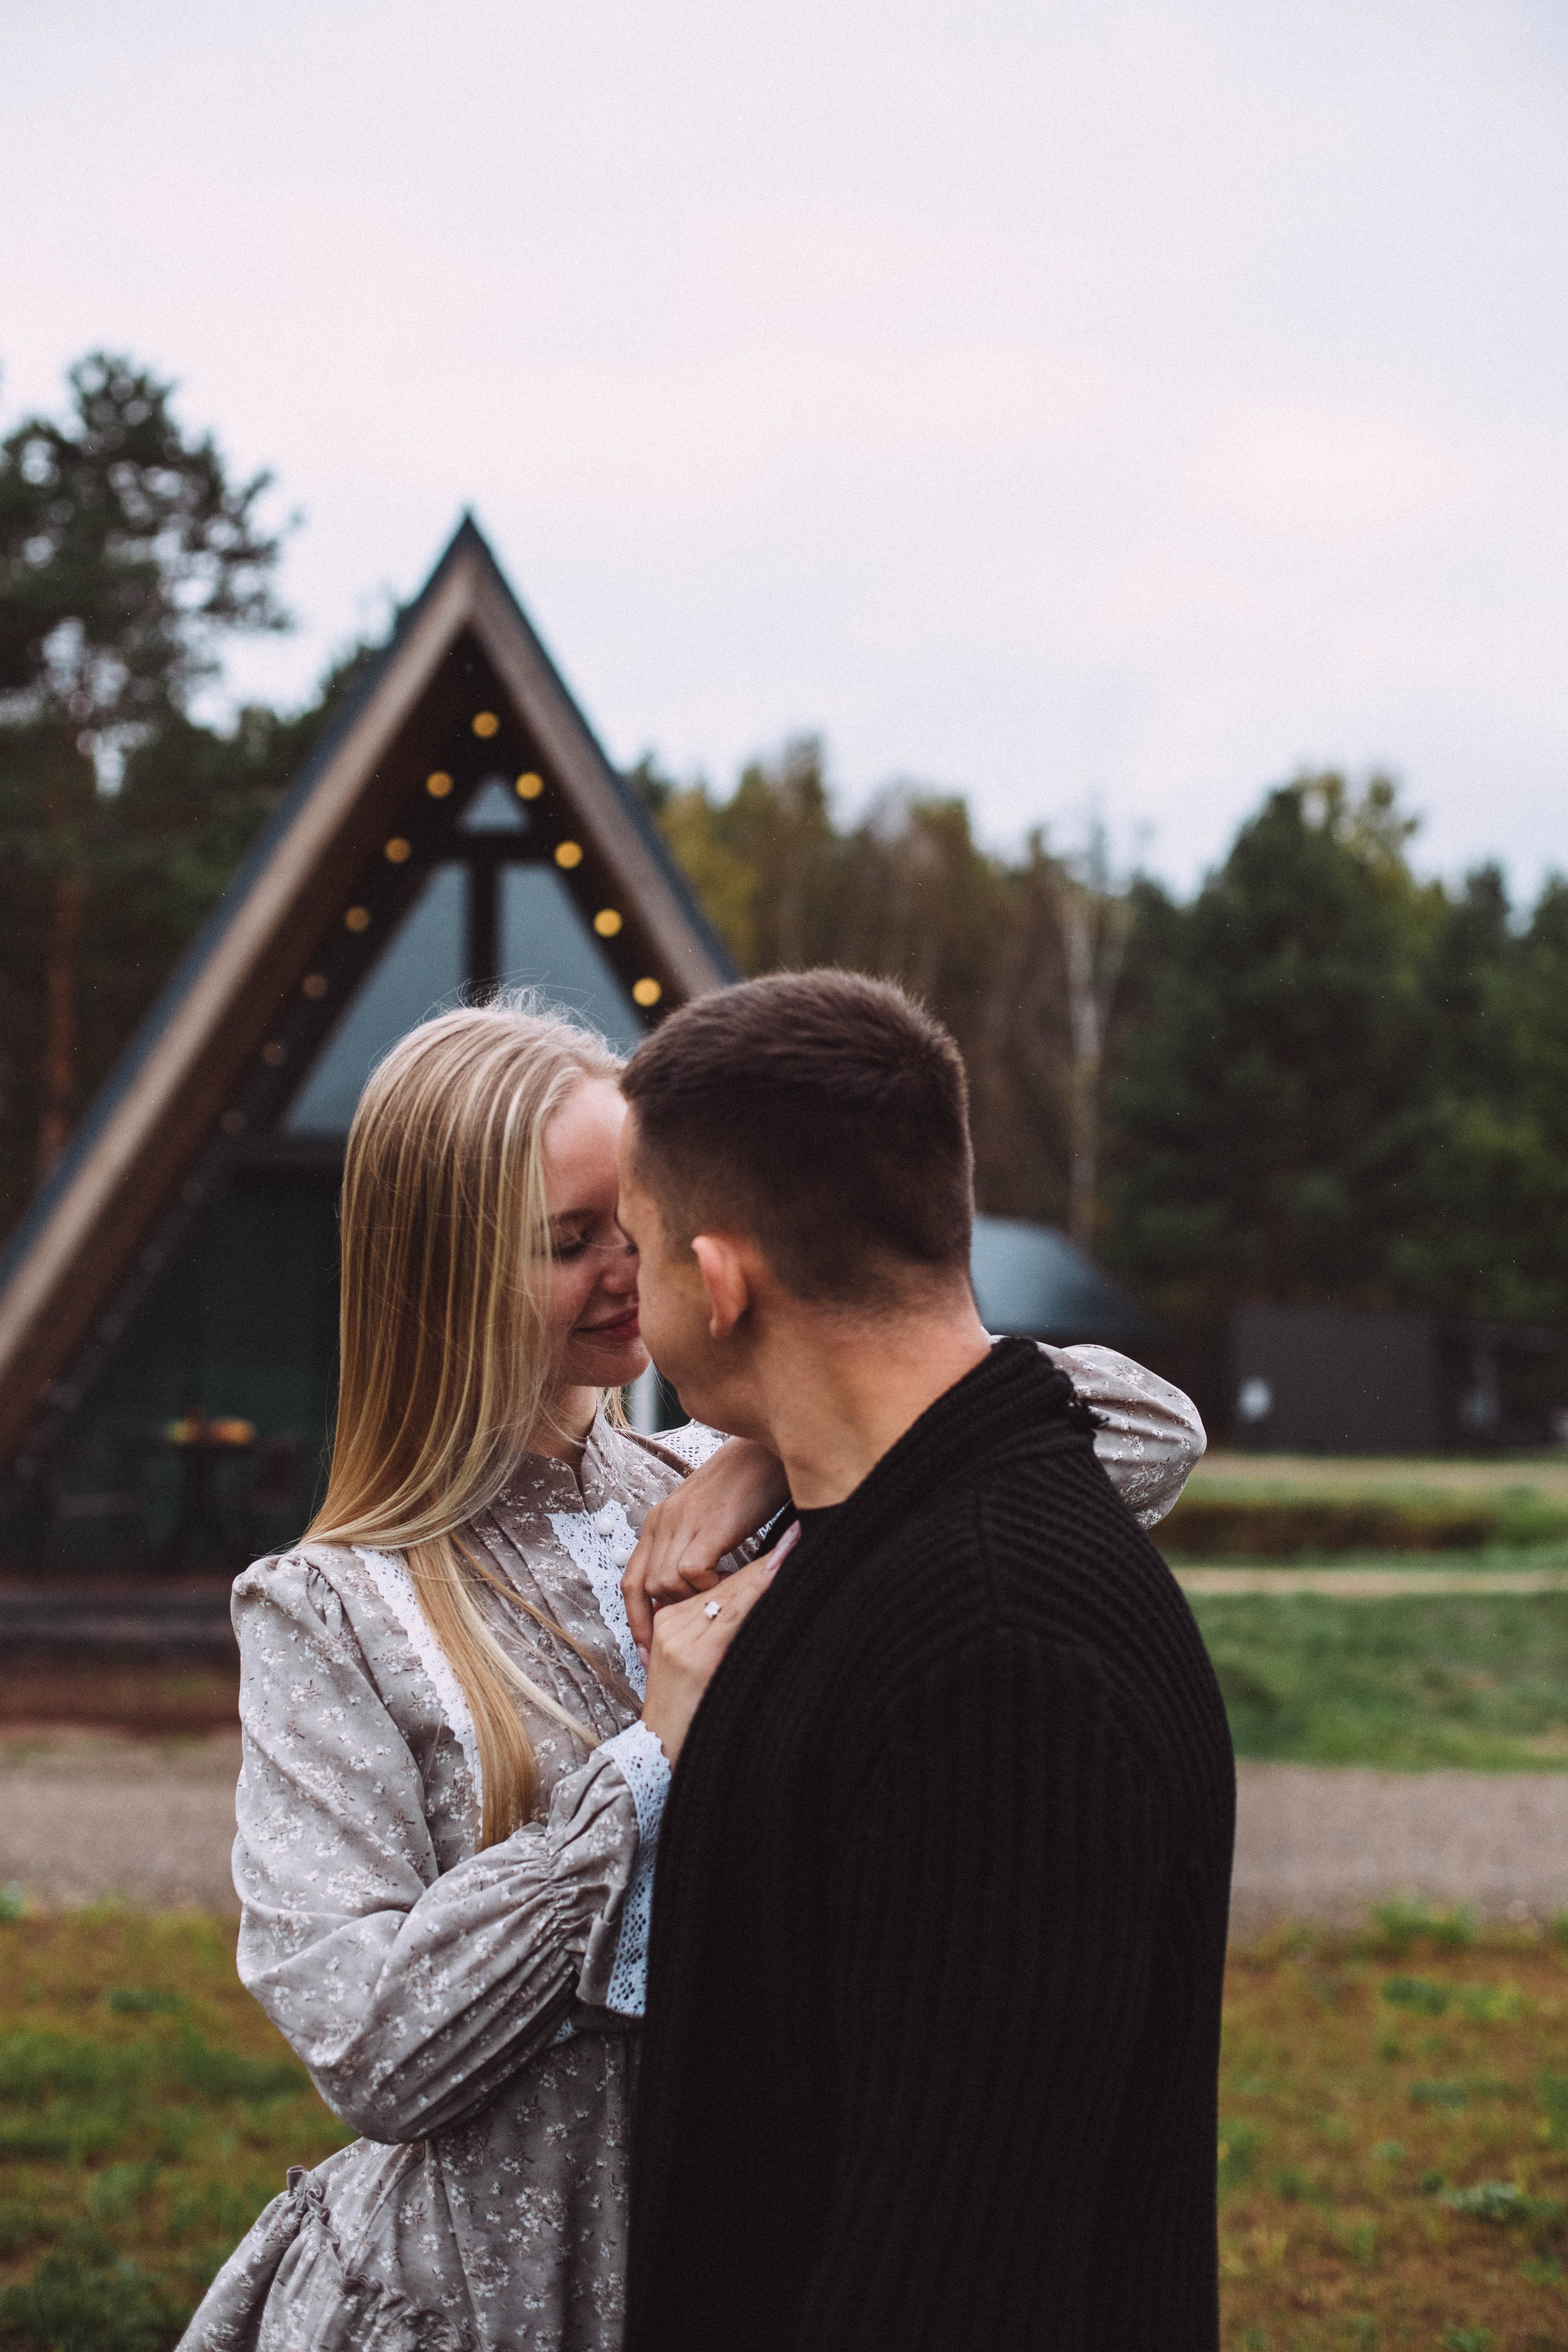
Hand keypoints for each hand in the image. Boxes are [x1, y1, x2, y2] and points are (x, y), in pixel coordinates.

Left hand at [622, 1437, 789, 1657]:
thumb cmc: (750, 1485)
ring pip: (665, 1583)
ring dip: (693, 1601)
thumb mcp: (711, 1519)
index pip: (631, 1579)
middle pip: (642, 1586)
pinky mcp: (706, 1524)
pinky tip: (734, 1583)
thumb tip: (697, 1594)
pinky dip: (710, 1586)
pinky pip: (691, 1573)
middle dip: (657, 1622)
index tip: (647, 1648)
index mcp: (659, 1521)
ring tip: (722, 1601)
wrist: (770, 1450)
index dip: (636, 1617)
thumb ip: (696, 1548)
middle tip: (680, 1644)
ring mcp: (681, 1521)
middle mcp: (662, 1520)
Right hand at [640, 1535, 794, 1764]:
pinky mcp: (695, 1654)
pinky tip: (777, 1574)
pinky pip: (733, 1616)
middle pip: (725, 1583)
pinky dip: (758, 1592)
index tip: (783, 1542)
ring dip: (768, 1569)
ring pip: (732, 1593)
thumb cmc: (687, 1716)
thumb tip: (755, 1608)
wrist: (658, 1755)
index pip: (717, 1584)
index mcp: (671, 1620)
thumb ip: (717, 1635)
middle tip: (797, 1532)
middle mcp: (673, 1621)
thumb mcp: (698, 1669)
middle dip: (766, 1559)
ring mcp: (682, 1636)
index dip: (754, 1563)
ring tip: (795, 1543)